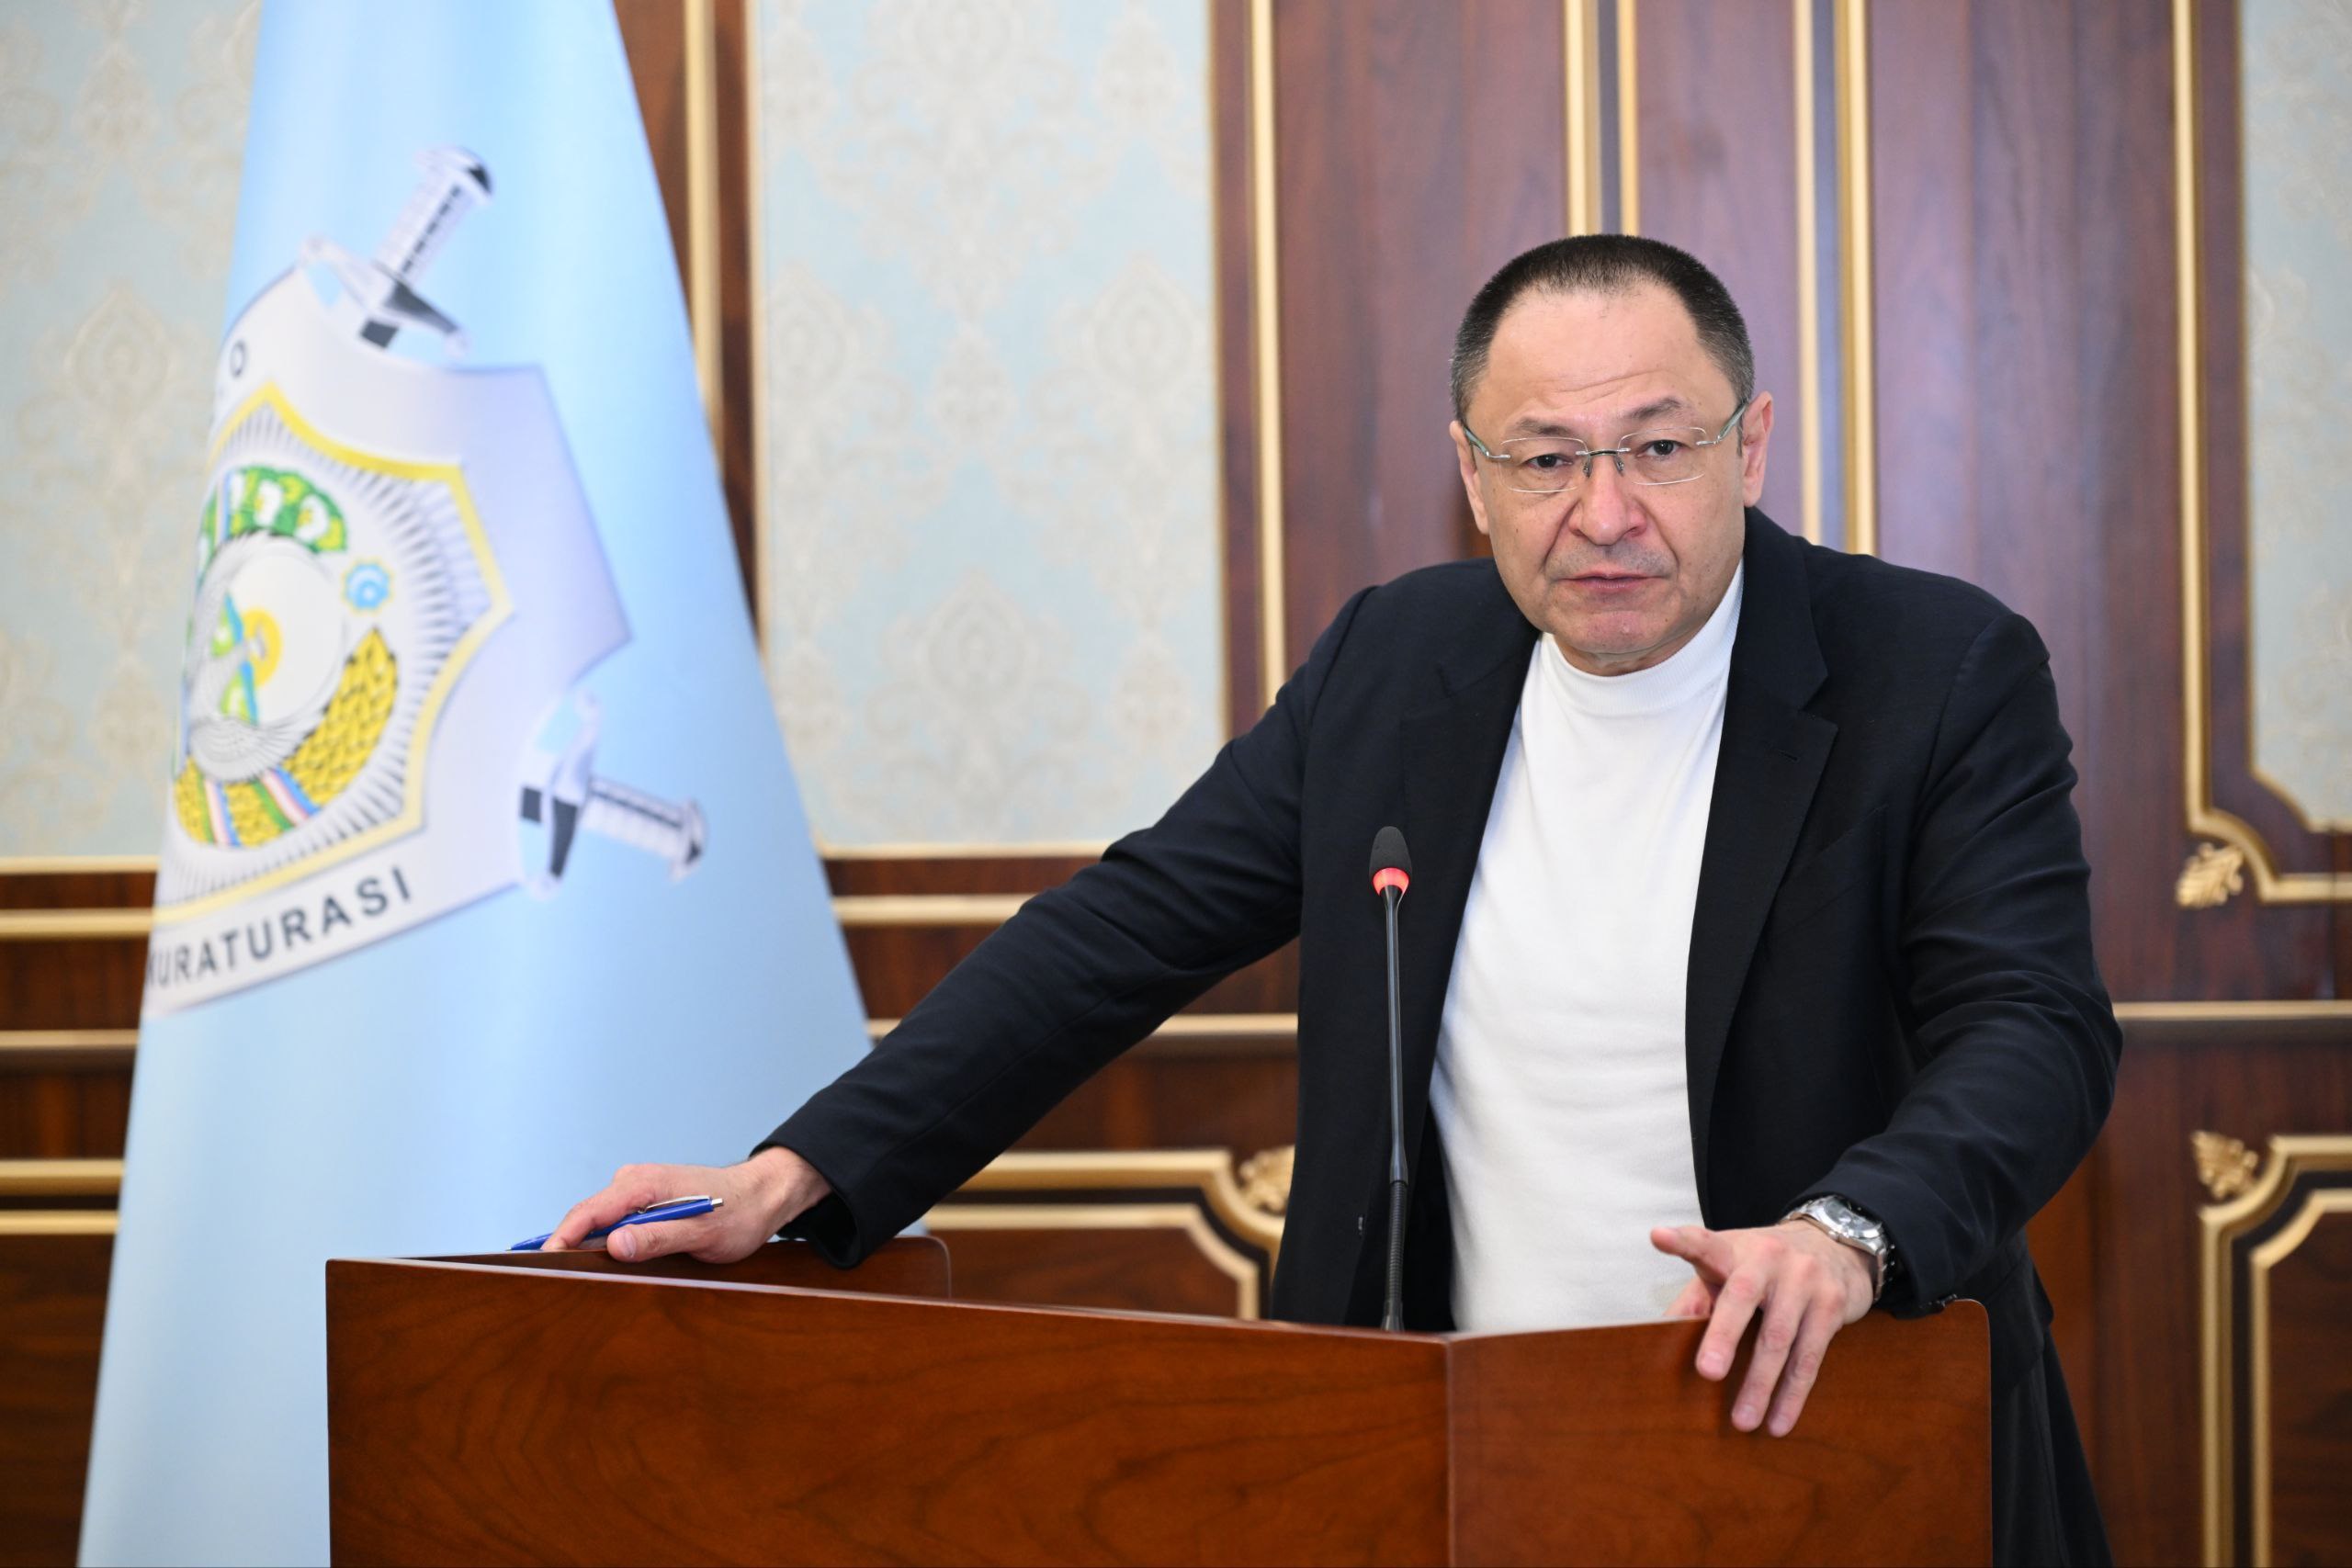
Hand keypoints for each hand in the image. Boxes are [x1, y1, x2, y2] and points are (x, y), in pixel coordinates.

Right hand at [541, 1147, 830, 1263]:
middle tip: (551, 1281)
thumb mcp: (703, 1234)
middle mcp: (636, 1182)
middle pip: (587, 1217)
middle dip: (567, 1246)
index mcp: (645, 1184)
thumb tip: (615, 1245)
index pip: (589, 1212)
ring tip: (573, 1276)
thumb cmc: (739, 1213)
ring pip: (599, 1221)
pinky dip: (603, 1241)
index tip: (543, 1264)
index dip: (562, 1238)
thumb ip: (659, 1237)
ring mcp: (638, 1191)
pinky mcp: (644, 1202)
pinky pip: (613, 1222)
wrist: (762, 1196)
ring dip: (586, 1246)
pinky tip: (603, 1262)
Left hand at [1650, 1220, 1873, 1436]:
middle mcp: (1769, 1257)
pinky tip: (1779, 1421)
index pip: (1703, 1243)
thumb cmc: (1763, 1267)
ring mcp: (1804, 1278)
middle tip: (1708, 1372)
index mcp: (1733, 1249)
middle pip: (1743, 1296)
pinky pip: (1810, 1356)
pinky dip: (1793, 1394)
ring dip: (1760, 1384)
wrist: (1834, 1247)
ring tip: (1742, 1421)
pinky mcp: (1832, 1304)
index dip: (1681, 1242)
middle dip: (1724, 1335)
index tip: (1659, 1238)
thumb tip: (1656, 1337)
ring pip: (1780, 1337)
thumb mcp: (1728, 1270)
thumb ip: (1695, 1299)